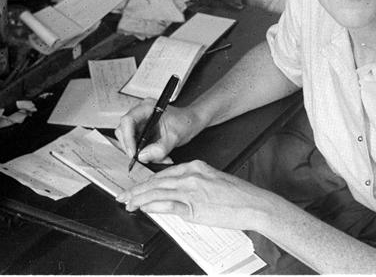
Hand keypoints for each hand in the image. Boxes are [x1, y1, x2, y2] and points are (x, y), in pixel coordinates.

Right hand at [115, 99, 202, 163]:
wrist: (191, 122)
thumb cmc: (185, 122)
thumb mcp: (175, 137)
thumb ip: (160, 148)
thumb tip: (142, 156)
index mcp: (147, 108)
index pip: (128, 121)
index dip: (127, 138)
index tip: (133, 153)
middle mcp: (140, 113)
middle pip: (124, 131)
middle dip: (132, 148)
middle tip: (142, 159)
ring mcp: (139, 122)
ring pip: (129, 140)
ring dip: (140, 152)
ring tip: (157, 157)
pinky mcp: (141, 130)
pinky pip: (136, 144)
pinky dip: (146, 153)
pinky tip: (158, 156)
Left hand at [115, 160, 270, 230]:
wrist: (253, 204)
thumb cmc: (238, 195)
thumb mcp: (214, 180)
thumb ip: (194, 184)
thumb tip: (177, 193)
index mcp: (196, 166)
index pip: (164, 174)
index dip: (147, 182)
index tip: (137, 188)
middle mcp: (191, 175)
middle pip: (157, 182)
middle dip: (136, 190)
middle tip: (123, 196)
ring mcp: (191, 190)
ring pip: (158, 192)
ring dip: (139, 198)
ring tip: (128, 203)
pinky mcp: (194, 206)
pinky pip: (167, 205)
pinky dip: (153, 206)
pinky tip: (144, 208)